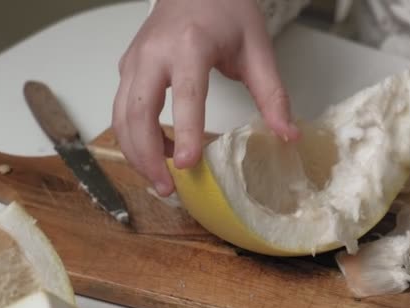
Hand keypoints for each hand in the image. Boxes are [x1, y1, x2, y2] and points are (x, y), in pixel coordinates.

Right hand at [113, 0, 299, 195]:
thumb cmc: (225, 8)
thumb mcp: (258, 48)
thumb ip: (272, 94)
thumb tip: (288, 135)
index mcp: (190, 44)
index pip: (185, 95)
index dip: (183, 132)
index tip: (186, 164)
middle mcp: (154, 53)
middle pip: (137, 112)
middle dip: (147, 156)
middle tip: (168, 188)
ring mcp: (135, 60)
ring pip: (121, 115)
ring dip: (135, 152)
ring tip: (161, 178)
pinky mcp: (128, 68)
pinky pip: (122, 108)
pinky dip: (132, 136)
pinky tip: (157, 152)